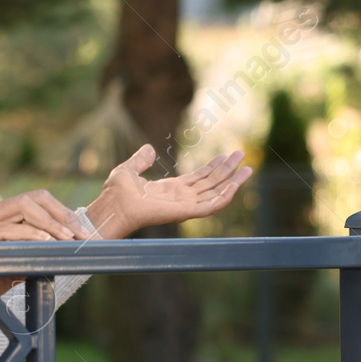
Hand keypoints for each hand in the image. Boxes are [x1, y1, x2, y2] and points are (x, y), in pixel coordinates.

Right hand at [0, 189, 84, 243]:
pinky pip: (5, 228)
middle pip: (30, 199)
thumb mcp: (18, 261)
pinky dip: (28, 233)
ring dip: (49, 223)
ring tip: (67, 237)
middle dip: (60, 216)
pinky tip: (45, 240)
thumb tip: (68, 246)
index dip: (61, 211)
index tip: (82, 230)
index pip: (34, 199)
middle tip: (80, 234)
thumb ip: (36, 250)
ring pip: (20, 208)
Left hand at [84, 144, 252, 239]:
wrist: (112, 206)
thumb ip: (141, 160)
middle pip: (211, 183)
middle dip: (227, 169)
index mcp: (171, 189)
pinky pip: (211, 206)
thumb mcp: (129, 169)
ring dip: (232, 182)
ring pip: (215, 194)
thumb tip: (149, 149)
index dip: (213, 167)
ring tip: (247, 168)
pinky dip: (225, 197)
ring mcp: (184, 206)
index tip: (225, 155)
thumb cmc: (115, 193)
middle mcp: (181, 198)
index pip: (199, 178)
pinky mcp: (185, 212)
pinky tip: (235, 186)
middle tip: (242, 154)